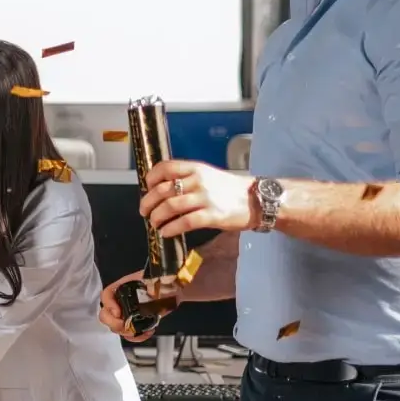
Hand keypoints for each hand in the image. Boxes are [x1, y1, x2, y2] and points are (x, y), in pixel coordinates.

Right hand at [98, 271, 159, 342]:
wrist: (170, 288)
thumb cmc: (160, 281)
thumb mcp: (152, 279)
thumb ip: (150, 286)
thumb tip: (151, 295)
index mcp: (121, 288)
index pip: (106, 295)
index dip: (108, 305)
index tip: (118, 312)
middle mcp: (121, 302)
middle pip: (106, 314)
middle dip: (113, 323)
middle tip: (124, 325)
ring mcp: (128, 314)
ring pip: (115, 327)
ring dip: (124, 332)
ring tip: (137, 330)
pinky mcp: (137, 323)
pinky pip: (130, 334)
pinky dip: (136, 337)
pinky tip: (147, 332)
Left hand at [141, 160, 256, 237]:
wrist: (255, 200)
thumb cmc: (228, 188)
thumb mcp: (207, 175)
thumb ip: (186, 179)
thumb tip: (160, 190)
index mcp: (195, 168)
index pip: (165, 168)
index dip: (151, 179)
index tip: (147, 188)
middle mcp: (198, 181)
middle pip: (163, 190)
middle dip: (148, 202)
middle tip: (144, 212)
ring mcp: (205, 198)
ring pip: (171, 207)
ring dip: (157, 217)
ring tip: (154, 223)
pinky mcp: (212, 215)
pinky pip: (184, 222)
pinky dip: (170, 228)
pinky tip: (165, 233)